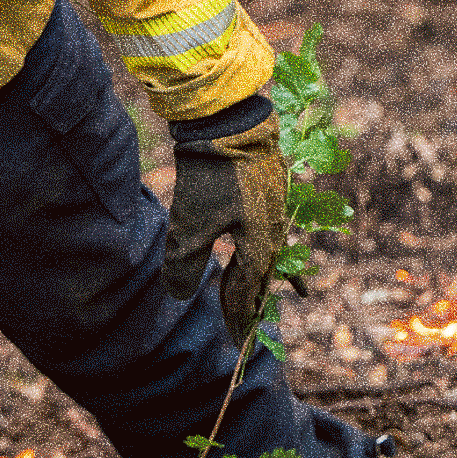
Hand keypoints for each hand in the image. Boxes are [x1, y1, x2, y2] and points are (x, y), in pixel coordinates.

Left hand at [164, 110, 288, 347]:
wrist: (227, 119)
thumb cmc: (209, 174)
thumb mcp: (190, 222)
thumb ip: (185, 262)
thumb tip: (181, 297)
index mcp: (261, 243)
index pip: (248, 289)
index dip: (238, 313)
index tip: (235, 338)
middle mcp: (275, 229)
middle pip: (262, 273)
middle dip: (251, 298)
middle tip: (246, 326)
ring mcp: (274, 207)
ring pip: (268, 251)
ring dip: (261, 273)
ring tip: (274, 294)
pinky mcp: (267, 189)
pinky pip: (269, 228)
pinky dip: (267, 244)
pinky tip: (268, 243)